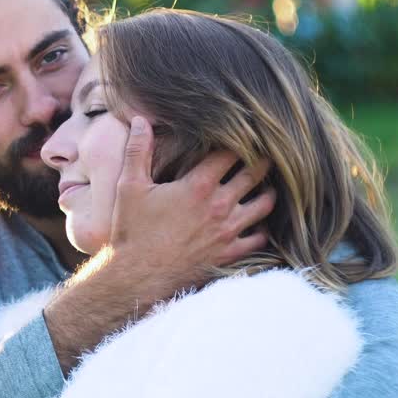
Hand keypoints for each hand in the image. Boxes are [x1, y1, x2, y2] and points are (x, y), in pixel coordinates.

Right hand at [106, 116, 273, 297]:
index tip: (243, 134)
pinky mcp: (229, 253)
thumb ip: (137, 151)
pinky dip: (262, 228)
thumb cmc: (132, 231)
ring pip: (264, 204)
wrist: (137, 277)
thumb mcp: (129, 187)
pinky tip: (257, 223)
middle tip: (265, 152)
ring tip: (265, 185)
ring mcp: (227, 231)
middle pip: (253, 174)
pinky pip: (259, 238)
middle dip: (261, 161)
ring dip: (267, 192)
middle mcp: (219, 206)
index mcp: (198, 186)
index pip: (230, 153)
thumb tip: (140, 120)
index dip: (239, 140)